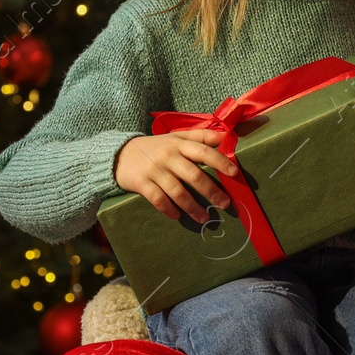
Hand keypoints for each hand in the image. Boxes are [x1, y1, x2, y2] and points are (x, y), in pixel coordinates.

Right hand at [113, 131, 240, 223]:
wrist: (120, 154)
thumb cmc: (156, 147)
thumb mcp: (176, 137)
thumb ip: (200, 136)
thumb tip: (227, 136)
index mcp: (179, 144)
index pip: (203, 151)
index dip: (220, 161)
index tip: (234, 173)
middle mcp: (168, 156)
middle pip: (193, 175)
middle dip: (211, 191)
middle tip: (224, 204)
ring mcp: (154, 170)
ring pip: (177, 191)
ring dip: (193, 207)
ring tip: (205, 218)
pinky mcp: (141, 183)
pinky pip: (158, 199)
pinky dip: (169, 209)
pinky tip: (177, 216)